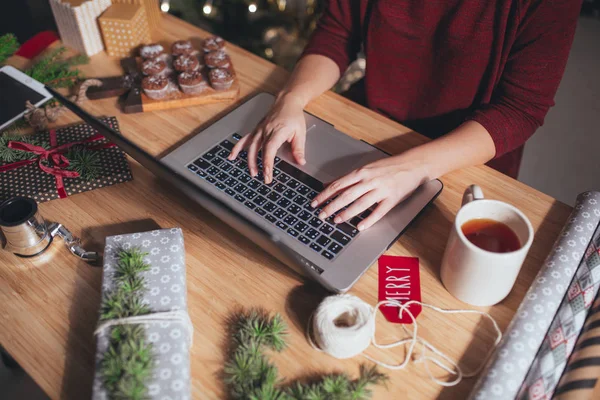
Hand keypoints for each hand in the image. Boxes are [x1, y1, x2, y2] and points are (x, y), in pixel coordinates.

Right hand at [228, 93, 306, 183]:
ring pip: (250, 146)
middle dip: (259, 166)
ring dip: (250, 161)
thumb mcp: (300, 132)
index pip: (269, 149)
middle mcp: (266, 130)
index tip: (267, 173)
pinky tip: (232, 156)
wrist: (287, 101)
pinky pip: (245, 139)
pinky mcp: (256, 130)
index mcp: (277, 131)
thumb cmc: (293, 116)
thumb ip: (299, 148)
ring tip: (252, 173)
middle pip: (258, 150)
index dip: (267, 162)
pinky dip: (237, 148)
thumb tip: (300, 161)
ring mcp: (259, 130)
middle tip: (264, 178)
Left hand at [311, 155, 428, 230]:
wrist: (412, 164)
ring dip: (347, 213)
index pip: (339, 185)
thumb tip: (329, 184)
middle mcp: (370, 180)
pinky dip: (369, 220)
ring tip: (336, 220)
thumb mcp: (366, 168)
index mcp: (362, 172)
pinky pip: (379, 211)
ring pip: (360, 203)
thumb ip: (348, 178)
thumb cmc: (388, 167)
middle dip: (332, 206)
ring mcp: (381, 190)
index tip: (315, 202)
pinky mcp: (392, 198)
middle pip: (346, 195)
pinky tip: (360, 226)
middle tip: (321, 215)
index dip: (325, 194)